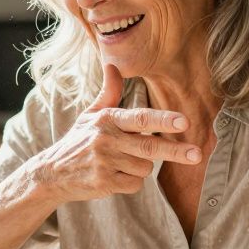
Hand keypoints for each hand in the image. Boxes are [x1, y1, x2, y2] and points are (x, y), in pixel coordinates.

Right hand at [29, 64, 201, 203]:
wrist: (52, 173)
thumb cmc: (78, 141)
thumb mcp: (91, 114)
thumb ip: (109, 92)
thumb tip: (113, 63)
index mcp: (107, 119)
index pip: (140, 118)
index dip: (163, 120)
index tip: (183, 122)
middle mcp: (106, 139)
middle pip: (149, 146)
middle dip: (176, 151)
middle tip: (197, 154)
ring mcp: (105, 162)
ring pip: (144, 167)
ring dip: (140, 168)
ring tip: (120, 163)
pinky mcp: (104, 182)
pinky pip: (134, 184)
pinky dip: (130, 183)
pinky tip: (115, 177)